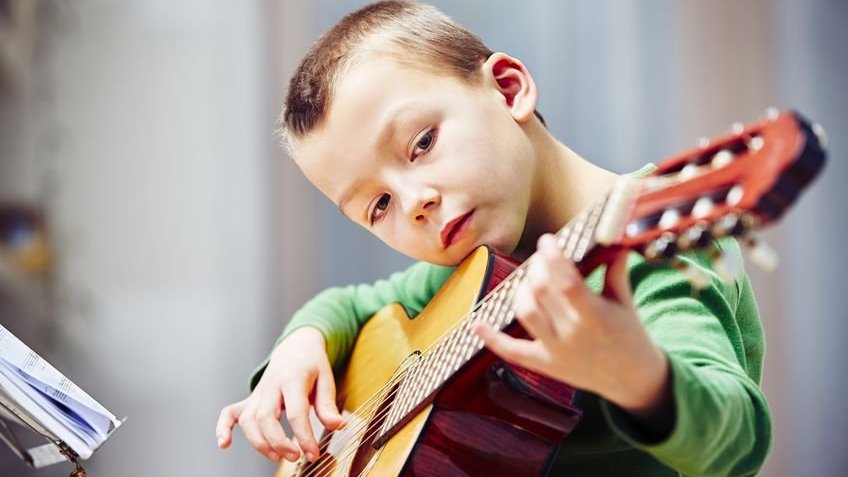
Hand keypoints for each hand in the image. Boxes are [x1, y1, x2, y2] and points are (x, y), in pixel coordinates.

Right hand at [215, 327, 343, 462]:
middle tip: (296, 457)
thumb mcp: (326, 379)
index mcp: (293, 378)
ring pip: (249, 420)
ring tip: (278, 457)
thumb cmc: (312, 365)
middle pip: (266, 417)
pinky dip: (223, 428)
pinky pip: (229, 412)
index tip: (313, 454)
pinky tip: (224, 444)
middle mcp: (271, 385)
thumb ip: (328, 405)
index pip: (295, 411)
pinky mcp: (250, 399)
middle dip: (279, 442)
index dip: (304, 436)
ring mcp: (258, 393)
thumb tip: (337, 426)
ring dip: (260, 443)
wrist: (296, 347)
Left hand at [473, 234, 670, 418]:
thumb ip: (615, 270)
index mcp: (596, 316)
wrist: (632, 380)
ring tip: (529, 281)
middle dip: (536, 268)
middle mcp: (573, 335)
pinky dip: (491, 338)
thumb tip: (612, 238)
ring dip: (520, 291)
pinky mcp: (544, 365)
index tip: (547, 240)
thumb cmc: (629, 335)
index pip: (567, 282)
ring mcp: (556, 351)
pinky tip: (476, 323)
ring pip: (526, 313)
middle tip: (540, 258)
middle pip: (542, 293)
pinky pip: (513, 351)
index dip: (553, 258)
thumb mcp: (625, 302)